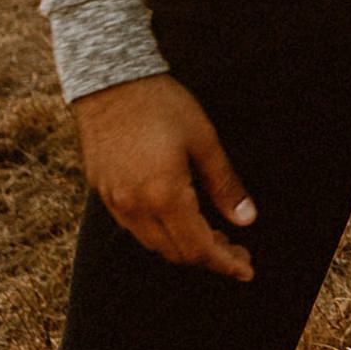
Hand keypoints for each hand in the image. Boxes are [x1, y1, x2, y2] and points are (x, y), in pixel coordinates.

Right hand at [70, 72, 256, 280]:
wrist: (109, 80)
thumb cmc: (162, 104)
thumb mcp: (203, 140)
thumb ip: (224, 185)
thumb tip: (245, 220)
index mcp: (164, 195)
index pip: (198, 247)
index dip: (225, 263)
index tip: (246, 269)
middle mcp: (135, 206)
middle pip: (176, 253)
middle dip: (209, 258)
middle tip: (236, 250)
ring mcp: (116, 202)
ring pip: (153, 245)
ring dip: (184, 248)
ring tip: (213, 236)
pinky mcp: (103, 192)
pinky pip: (135, 228)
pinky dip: (161, 234)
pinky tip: (180, 219)